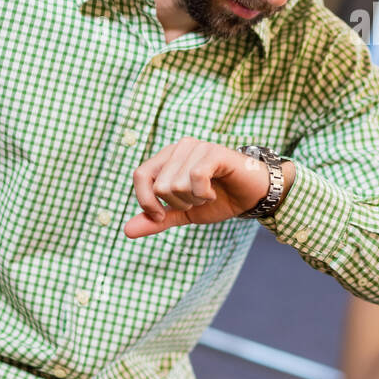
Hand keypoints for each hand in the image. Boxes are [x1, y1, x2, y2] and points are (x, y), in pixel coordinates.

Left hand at [125, 137, 285, 237]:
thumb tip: (127, 231)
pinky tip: (213, 191)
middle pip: (161, 186)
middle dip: (179, 204)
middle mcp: (180, 147)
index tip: (162, 216)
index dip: (147, 201)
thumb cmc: (218, 199)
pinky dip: (204, 193)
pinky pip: (196, 177)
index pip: (140, 176)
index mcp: (167, 157)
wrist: (251, 196)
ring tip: (207, 195)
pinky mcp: (215, 152)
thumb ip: (156, 220)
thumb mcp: (182, 213)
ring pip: (177, 184)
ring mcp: (197, 147)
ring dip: (194, 200)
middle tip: (197, 200)